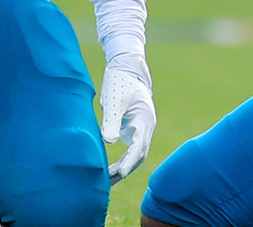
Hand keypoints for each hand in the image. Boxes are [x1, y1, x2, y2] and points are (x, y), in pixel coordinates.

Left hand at [100, 52, 154, 182]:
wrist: (127, 69)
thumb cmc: (119, 82)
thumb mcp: (113, 100)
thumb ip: (111, 120)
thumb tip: (108, 142)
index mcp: (144, 119)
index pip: (139, 145)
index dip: (130, 161)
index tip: (121, 173)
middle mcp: (146, 126)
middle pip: (139, 155)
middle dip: (125, 169)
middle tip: (107, 182)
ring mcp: (142, 129)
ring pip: (136, 154)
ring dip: (124, 168)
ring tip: (106, 181)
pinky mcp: (135, 130)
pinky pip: (131, 150)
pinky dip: (123, 161)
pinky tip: (110, 170)